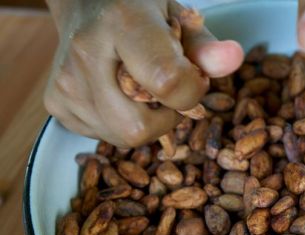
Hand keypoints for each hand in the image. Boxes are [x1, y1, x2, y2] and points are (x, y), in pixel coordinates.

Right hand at [44, 0, 242, 146]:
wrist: (84, 3)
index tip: (194, 78)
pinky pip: (106, 135)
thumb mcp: (176, 14)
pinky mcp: (56, 104)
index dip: (191, 91)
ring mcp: (66, 84)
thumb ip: (204, 46)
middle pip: (139, 128)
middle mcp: (86, 55)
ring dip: (146, 121)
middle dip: (166, 118)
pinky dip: (122, 122)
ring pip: (124, 137)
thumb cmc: (138, 9)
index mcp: (123, 23)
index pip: (165, 81)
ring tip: (141, 87)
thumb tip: (233, 60)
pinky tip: (119, 94)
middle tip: (168, 90)